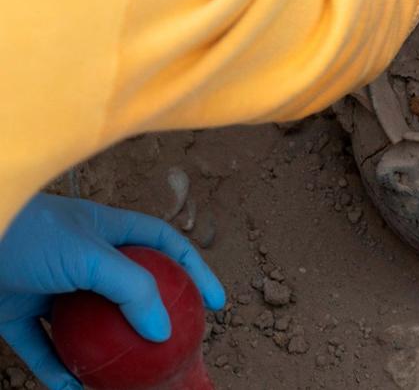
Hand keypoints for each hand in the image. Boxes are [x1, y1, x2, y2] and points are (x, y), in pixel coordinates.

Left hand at [0, 194, 225, 389]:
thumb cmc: (29, 235)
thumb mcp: (90, 255)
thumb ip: (131, 289)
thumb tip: (162, 330)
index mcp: (106, 230)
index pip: (163, 245)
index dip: (193, 270)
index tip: (214, 301)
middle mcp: (81, 258)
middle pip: (128, 290)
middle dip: (151, 316)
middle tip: (172, 344)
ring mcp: (49, 286)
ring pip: (86, 325)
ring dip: (105, 351)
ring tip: (127, 376)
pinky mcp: (16, 312)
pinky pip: (42, 348)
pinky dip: (56, 370)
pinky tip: (74, 388)